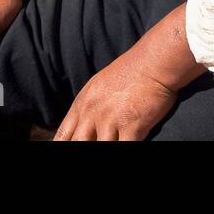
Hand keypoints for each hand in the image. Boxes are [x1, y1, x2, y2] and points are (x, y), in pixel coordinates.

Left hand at [53, 48, 177, 140]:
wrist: (151, 63)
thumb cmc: (128, 73)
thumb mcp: (97, 87)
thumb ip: (87, 108)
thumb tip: (80, 128)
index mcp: (82, 104)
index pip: (63, 135)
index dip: (62, 145)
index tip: (66, 149)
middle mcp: (92, 113)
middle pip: (78, 143)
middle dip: (82, 149)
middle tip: (93, 144)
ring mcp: (111, 120)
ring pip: (100, 148)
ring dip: (105, 147)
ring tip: (112, 142)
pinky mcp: (132, 126)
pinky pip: (124, 148)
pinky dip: (124, 149)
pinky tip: (129, 144)